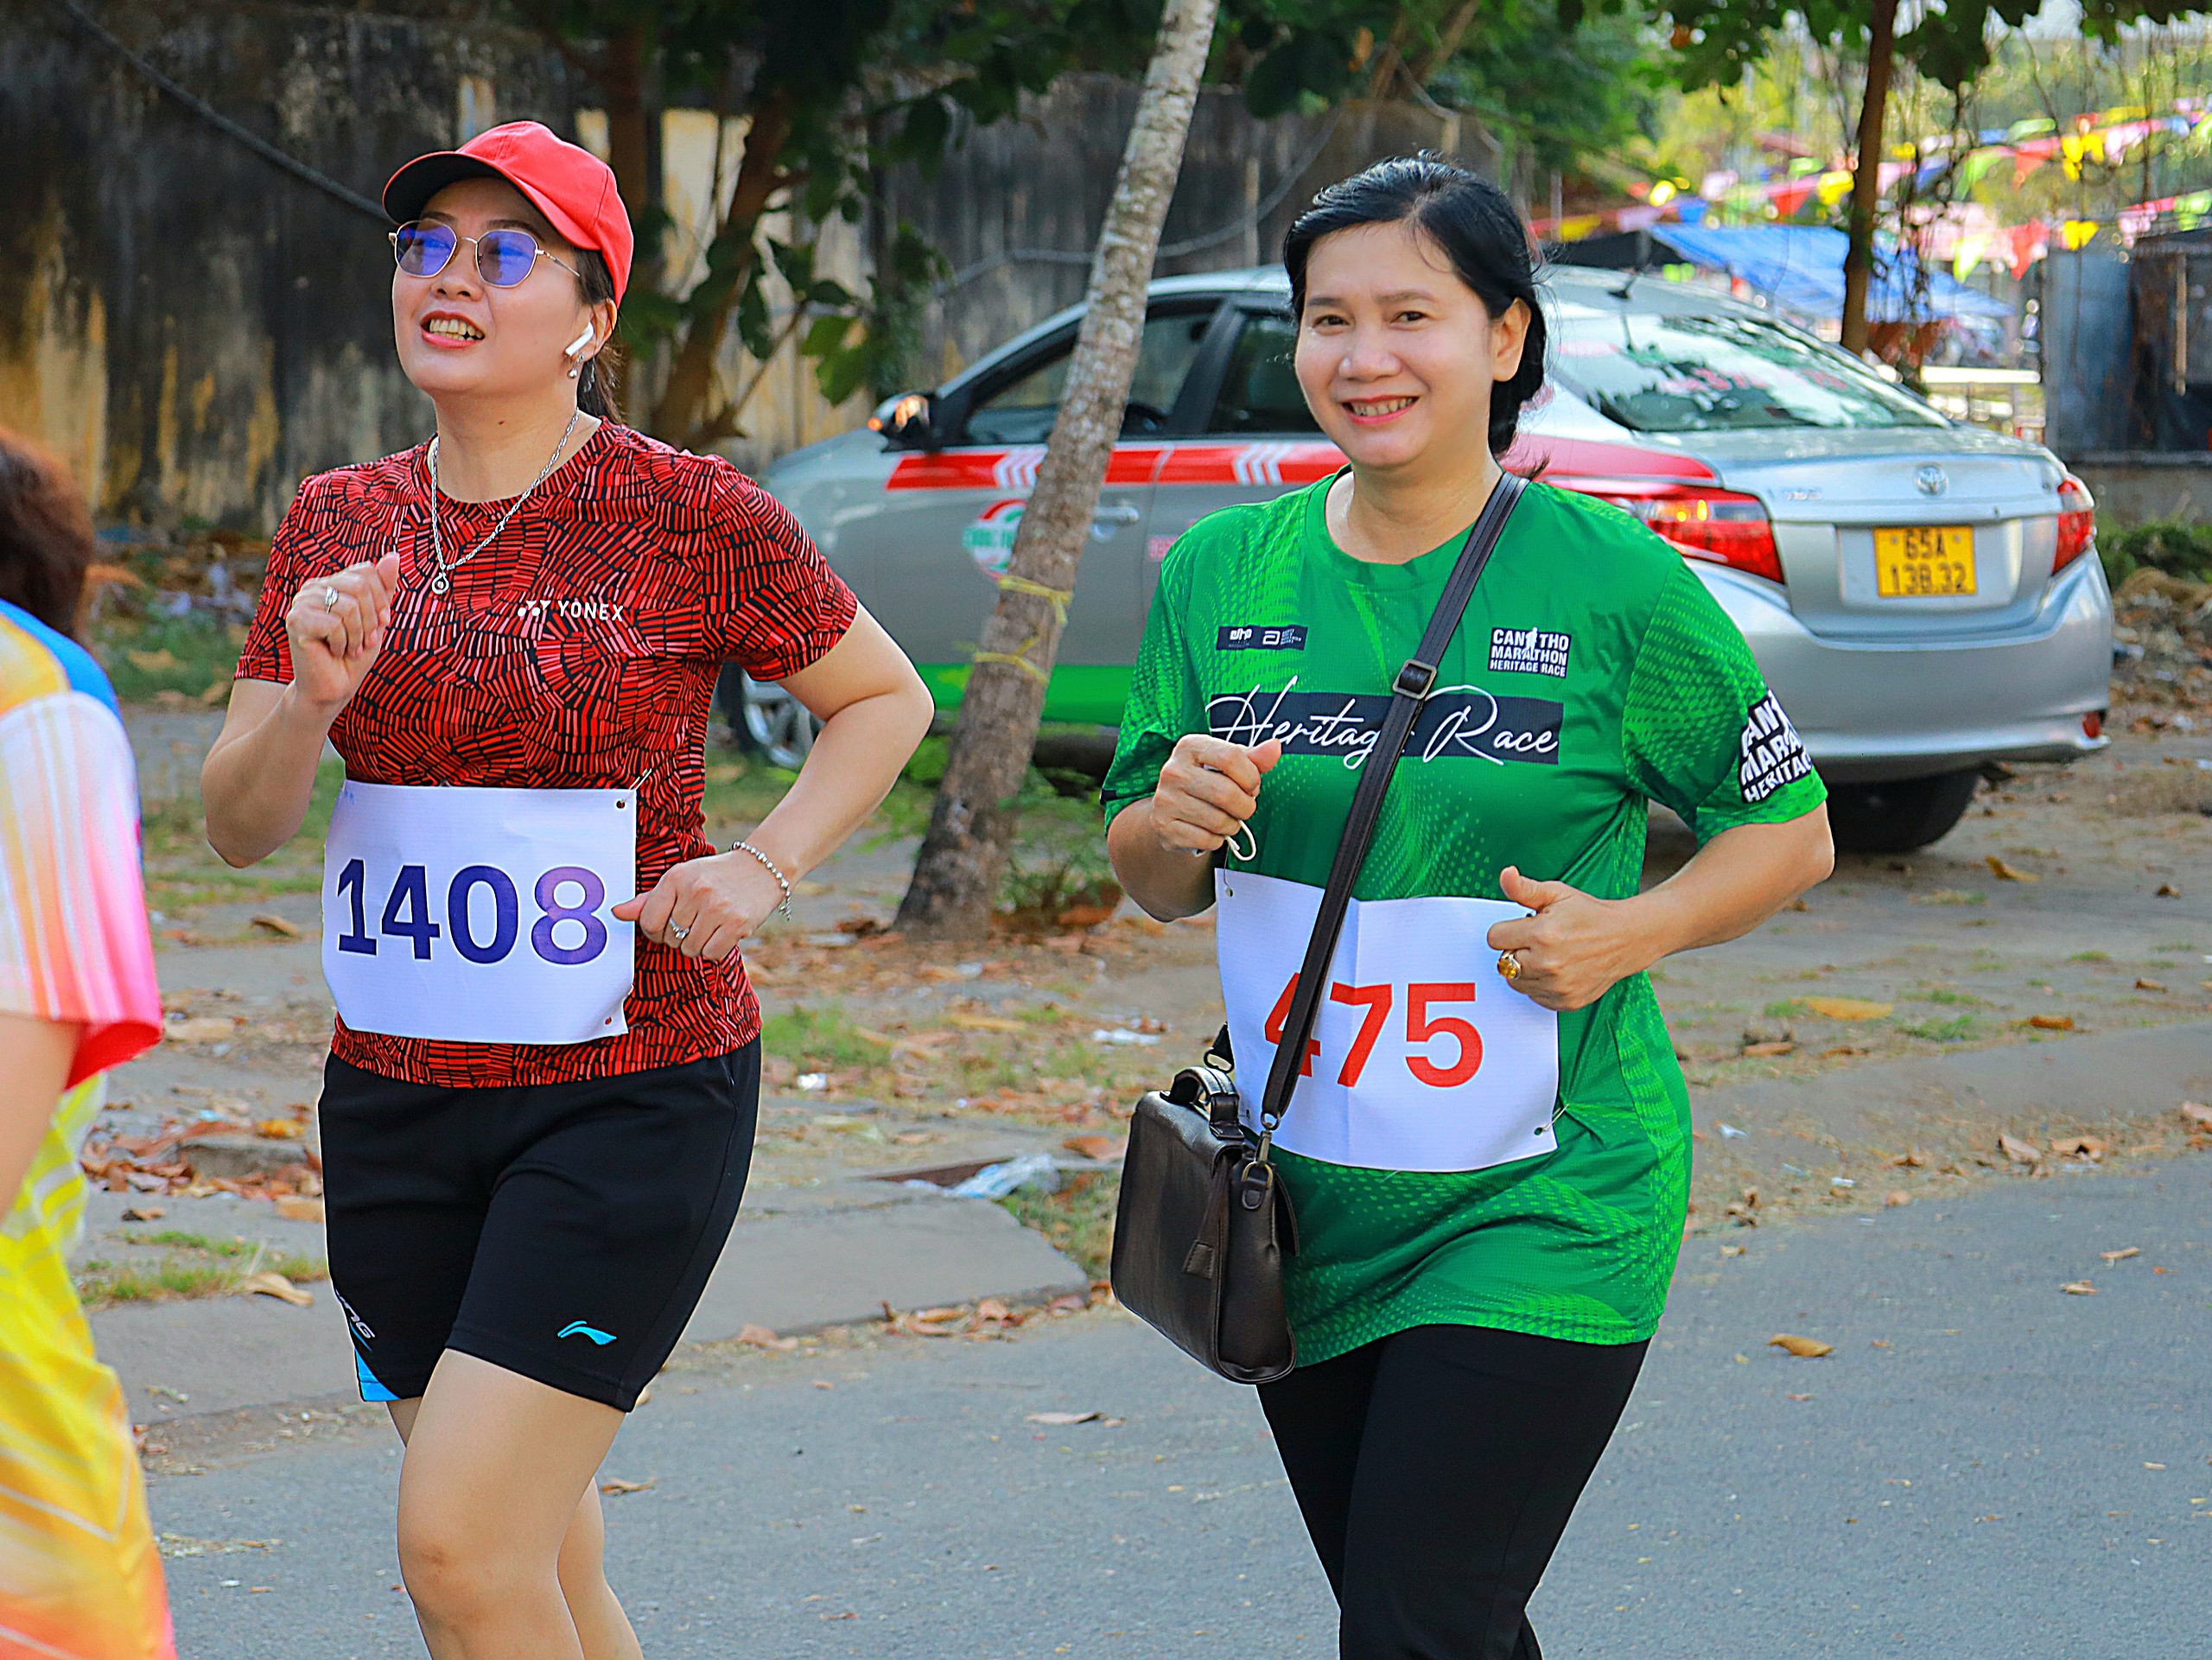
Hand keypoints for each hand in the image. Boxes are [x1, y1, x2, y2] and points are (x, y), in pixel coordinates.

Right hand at [284, 554, 399, 715]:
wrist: (334, 687)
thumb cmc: (354, 654)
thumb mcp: (376, 619)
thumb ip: (384, 589)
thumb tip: (394, 556)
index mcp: (332, 582)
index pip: (366, 571)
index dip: (381, 599)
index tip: (380, 623)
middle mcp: (314, 587)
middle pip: (360, 585)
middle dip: (371, 619)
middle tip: (366, 641)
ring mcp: (301, 602)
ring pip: (349, 606)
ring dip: (358, 635)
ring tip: (351, 648)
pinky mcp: (295, 620)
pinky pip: (334, 624)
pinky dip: (343, 643)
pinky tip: (335, 652)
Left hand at [613, 851, 786, 961]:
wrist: (763, 867)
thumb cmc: (716, 876)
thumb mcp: (682, 879)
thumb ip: (649, 899)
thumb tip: (617, 913)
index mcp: (676, 878)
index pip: (649, 922)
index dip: (655, 930)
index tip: (666, 924)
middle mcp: (696, 891)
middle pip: (670, 938)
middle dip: (679, 936)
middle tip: (696, 919)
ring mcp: (717, 908)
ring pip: (690, 949)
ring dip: (697, 944)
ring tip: (710, 925)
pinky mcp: (737, 924)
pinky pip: (711, 954)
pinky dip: (715, 949)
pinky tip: (723, 932)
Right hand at [1150, 736, 1281, 854]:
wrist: (1169, 810)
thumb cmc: (1205, 782)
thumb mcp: (1226, 764)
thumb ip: (1254, 758)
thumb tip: (1275, 747)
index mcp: (1190, 746)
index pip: (1231, 757)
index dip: (1251, 777)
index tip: (1252, 786)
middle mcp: (1173, 770)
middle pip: (1227, 793)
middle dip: (1245, 807)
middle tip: (1243, 808)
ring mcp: (1166, 799)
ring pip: (1218, 821)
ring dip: (1232, 825)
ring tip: (1226, 819)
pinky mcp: (1164, 826)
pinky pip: (1206, 839)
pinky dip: (1217, 840)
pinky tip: (1210, 831)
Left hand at [1484, 866, 1658, 1012]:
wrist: (1626, 938)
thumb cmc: (1589, 913)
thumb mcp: (1556, 893)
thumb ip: (1524, 888)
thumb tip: (1506, 874)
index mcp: (1542, 934)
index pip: (1494, 938)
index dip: (1507, 930)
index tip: (1524, 926)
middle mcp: (1548, 964)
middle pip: (1503, 962)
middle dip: (1516, 949)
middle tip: (1540, 940)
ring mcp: (1558, 986)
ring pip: (1516, 982)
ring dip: (1525, 969)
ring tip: (1549, 954)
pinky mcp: (1566, 1001)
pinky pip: (1534, 996)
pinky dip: (1540, 985)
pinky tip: (1558, 969)